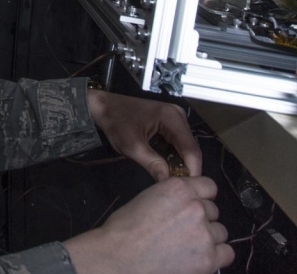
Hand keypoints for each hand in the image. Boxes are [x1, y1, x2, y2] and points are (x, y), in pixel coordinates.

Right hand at [62, 177, 232, 273]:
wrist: (117, 258)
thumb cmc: (124, 230)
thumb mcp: (148, 198)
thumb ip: (174, 198)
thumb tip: (186, 205)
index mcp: (180, 188)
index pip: (209, 187)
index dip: (201, 198)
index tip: (193, 208)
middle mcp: (196, 208)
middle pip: (214, 212)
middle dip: (202, 220)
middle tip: (183, 232)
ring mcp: (204, 234)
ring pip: (221, 233)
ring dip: (208, 239)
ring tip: (187, 248)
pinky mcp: (208, 259)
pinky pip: (227, 254)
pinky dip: (216, 256)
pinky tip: (199, 258)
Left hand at [87, 89, 201, 179]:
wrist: (104, 106)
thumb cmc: (116, 123)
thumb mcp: (132, 147)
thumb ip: (153, 164)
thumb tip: (168, 183)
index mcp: (172, 118)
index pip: (191, 149)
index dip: (193, 171)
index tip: (188, 189)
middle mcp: (179, 116)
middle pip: (191, 149)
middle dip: (186, 169)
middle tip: (179, 188)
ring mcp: (176, 119)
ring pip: (185, 148)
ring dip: (180, 164)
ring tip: (173, 181)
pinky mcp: (170, 124)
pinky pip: (178, 144)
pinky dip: (174, 157)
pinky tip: (167, 168)